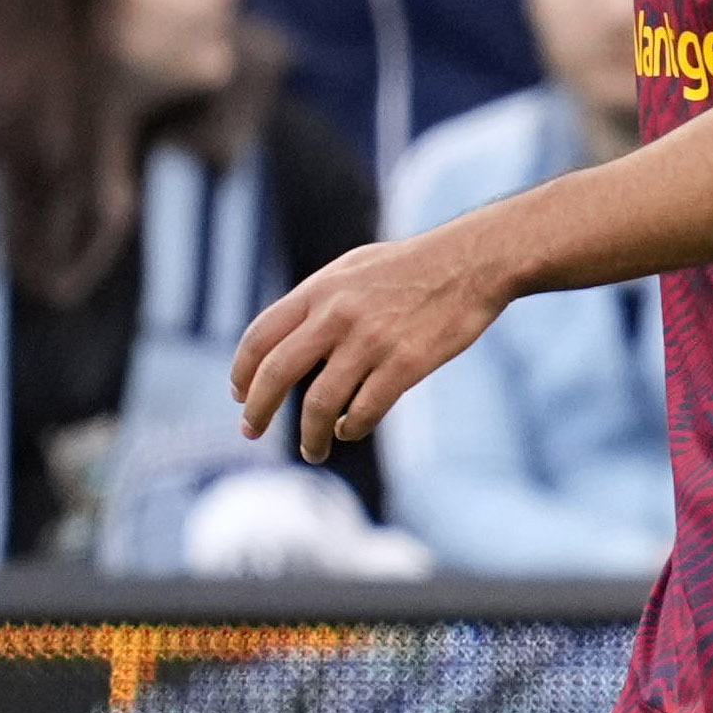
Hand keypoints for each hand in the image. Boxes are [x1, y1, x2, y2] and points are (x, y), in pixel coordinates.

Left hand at [232, 228, 509, 456]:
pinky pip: (366, 410)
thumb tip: (290, 337)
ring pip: (321, 403)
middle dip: (259, 410)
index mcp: (318, 291)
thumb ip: (318, 300)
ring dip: (310, 434)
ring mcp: (371, 342)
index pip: (260, 337)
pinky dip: (353, 427)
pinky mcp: (407, 364)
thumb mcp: (352, 269)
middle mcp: (337, 316)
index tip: (240, 395)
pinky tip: (350, 429)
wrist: (472, 262)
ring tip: (312, 450)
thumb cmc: (413, 266)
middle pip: (278, 374)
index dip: (243, 371)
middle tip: (251, 432)